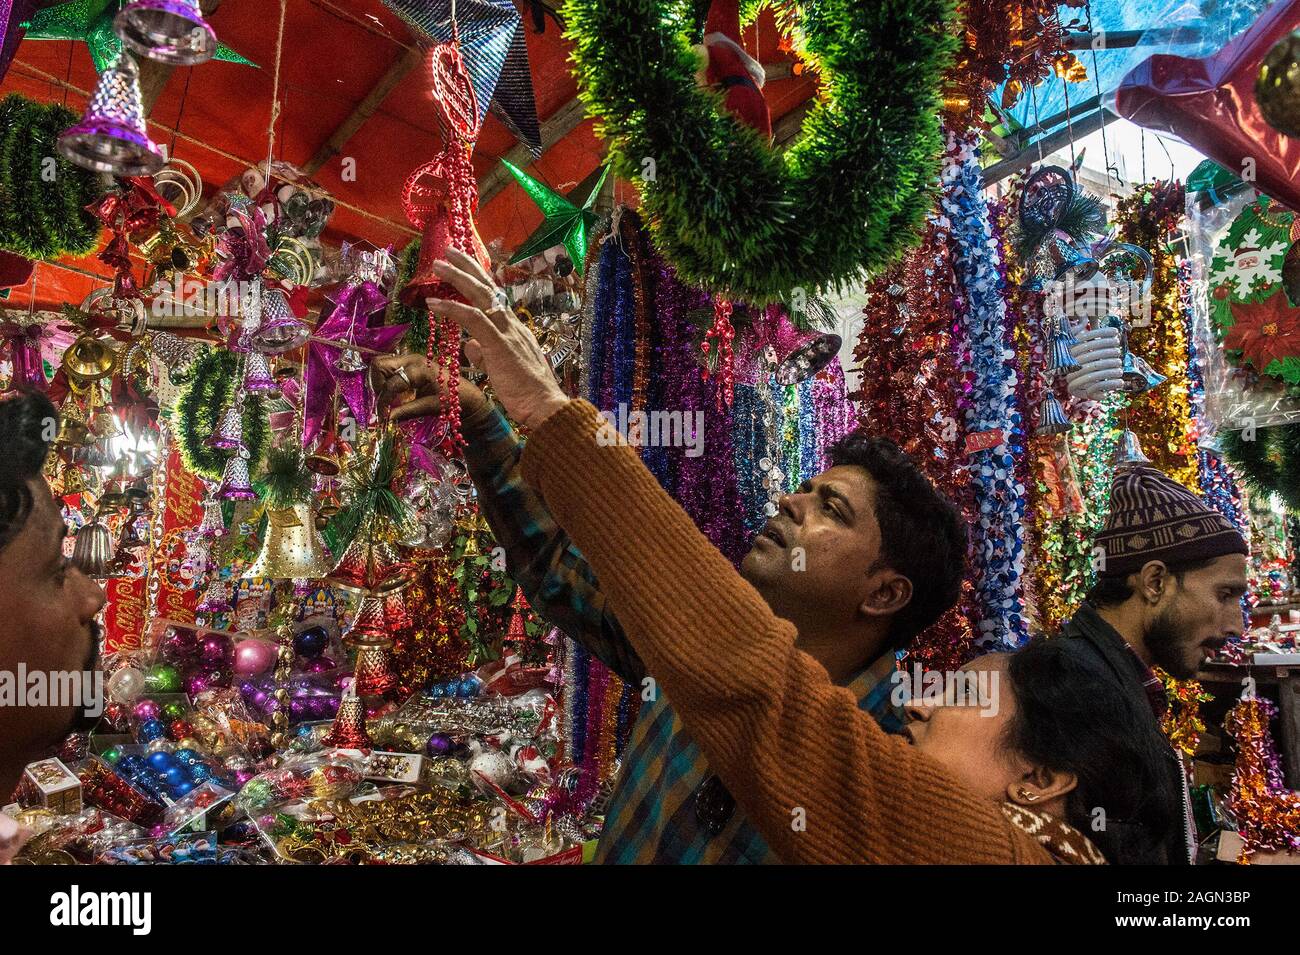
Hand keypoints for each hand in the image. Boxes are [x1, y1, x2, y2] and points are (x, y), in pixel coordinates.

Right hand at [371, 353, 488, 423]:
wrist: (465, 394)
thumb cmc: (451, 400)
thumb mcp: (428, 407)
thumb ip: (405, 412)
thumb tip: (384, 420)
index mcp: (419, 369)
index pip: (391, 384)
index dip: (383, 402)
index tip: (382, 417)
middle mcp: (411, 359)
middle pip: (378, 365)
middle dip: (376, 385)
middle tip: (383, 402)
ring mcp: (409, 359)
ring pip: (381, 364)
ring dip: (379, 382)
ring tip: (388, 398)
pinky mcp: (408, 363)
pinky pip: (388, 367)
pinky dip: (385, 379)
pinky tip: (394, 393)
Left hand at [425, 247, 569, 428]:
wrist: (544, 406)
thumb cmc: (527, 393)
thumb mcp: (502, 369)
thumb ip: (485, 354)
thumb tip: (468, 345)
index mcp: (515, 329)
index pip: (495, 298)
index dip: (479, 281)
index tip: (465, 267)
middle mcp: (512, 324)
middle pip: (488, 287)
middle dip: (468, 267)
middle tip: (449, 251)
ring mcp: (507, 332)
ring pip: (480, 296)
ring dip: (457, 278)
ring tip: (437, 265)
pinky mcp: (498, 343)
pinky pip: (473, 319)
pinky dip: (452, 308)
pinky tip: (434, 303)